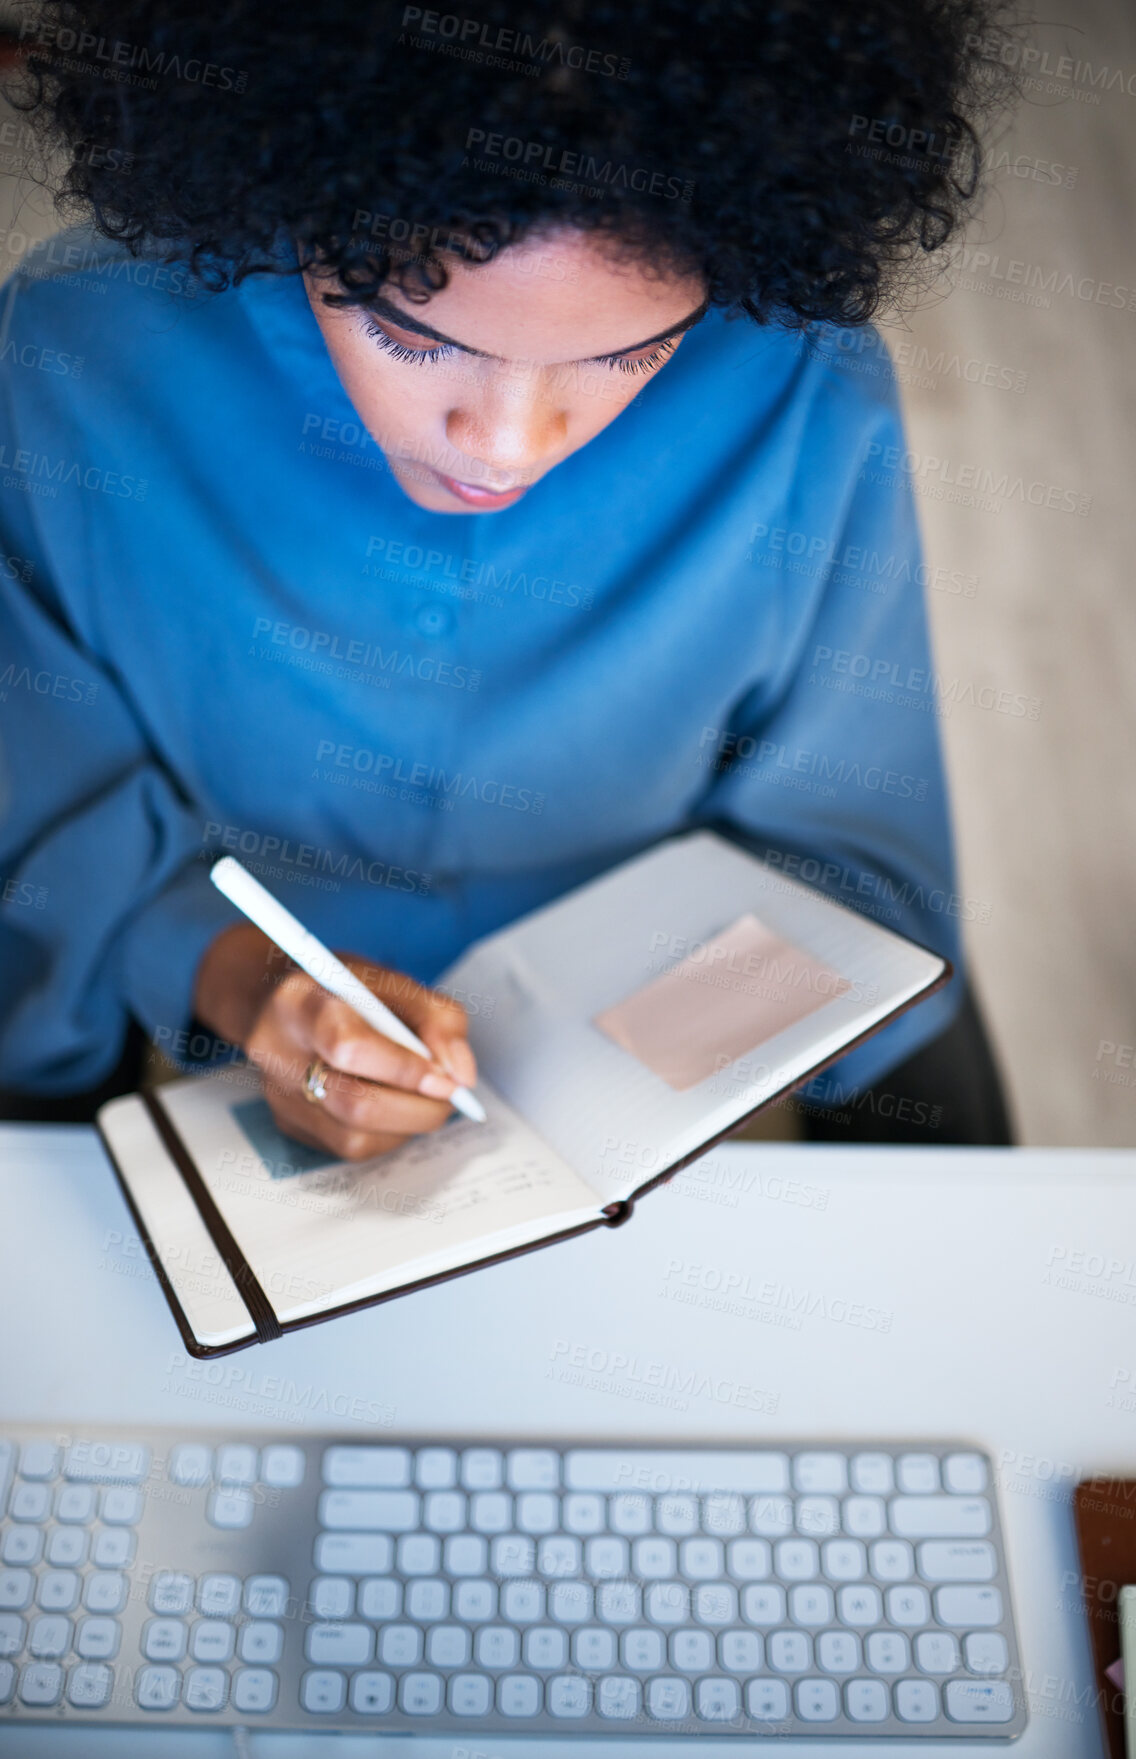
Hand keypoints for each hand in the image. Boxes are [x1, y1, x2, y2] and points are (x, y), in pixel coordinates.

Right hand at [192, 922, 476, 1159]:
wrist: (283, 1001)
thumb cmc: (342, 989)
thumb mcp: (393, 981)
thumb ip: (437, 1018)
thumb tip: (461, 1076)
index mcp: (299, 1002)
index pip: (349, 1047)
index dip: (405, 1069)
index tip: (446, 1077)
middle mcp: (277, 1053)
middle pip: (355, 1104)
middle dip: (418, 1107)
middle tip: (450, 1094)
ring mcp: (278, 1096)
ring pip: (355, 1138)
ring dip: (408, 1123)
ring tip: (423, 1095)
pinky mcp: (289, 1125)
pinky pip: (350, 1148)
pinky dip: (388, 1133)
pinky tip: (393, 1104)